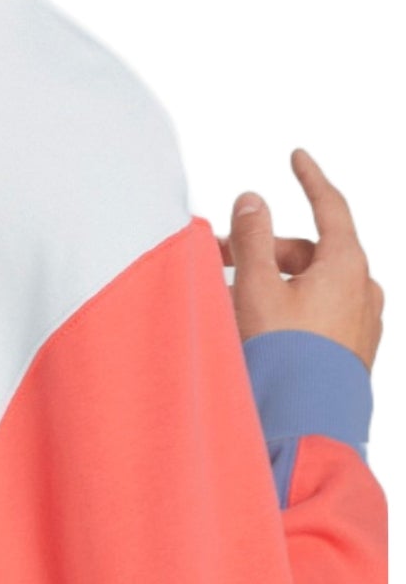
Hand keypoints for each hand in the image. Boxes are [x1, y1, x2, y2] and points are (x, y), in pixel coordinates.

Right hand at [216, 148, 384, 371]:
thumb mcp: (256, 287)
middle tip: (220, 257)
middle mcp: (363, 289)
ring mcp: (361, 322)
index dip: (310, 178)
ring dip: (273, 282)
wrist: (308, 426)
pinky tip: (257, 327)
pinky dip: (289, 308)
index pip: (331, 206)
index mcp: (346, 264)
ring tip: (230, 300)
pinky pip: (319, 313)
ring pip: (312, 284)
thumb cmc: (284, 358)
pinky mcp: (351, 351)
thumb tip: (253, 200)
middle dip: (264, 249)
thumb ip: (251, 238)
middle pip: (310, 251)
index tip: (296, 157)